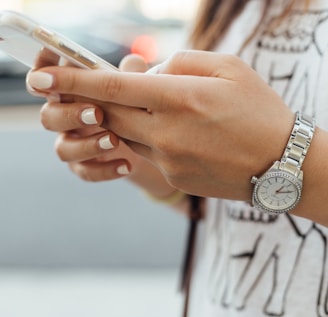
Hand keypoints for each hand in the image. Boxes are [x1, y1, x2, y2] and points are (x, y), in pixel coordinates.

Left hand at [27, 50, 294, 200]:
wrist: (280, 163)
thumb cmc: (259, 110)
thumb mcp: (228, 68)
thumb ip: (181, 62)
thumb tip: (148, 71)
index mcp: (181, 98)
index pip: (113, 87)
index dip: (75, 80)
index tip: (43, 79)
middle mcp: (167, 132)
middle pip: (111, 113)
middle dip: (98, 100)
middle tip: (99, 90)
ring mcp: (168, 159)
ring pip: (126, 134)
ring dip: (129, 118)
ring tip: (159, 109)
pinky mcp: (173, 176)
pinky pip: (147, 153)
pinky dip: (151, 137)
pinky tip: (179, 133)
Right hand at [32, 54, 148, 181]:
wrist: (146, 143)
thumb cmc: (134, 107)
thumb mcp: (136, 89)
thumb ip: (132, 76)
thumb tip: (134, 62)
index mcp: (71, 93)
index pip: (45, 80)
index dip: (43, 73)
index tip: (51, 71)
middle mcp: (66, 117)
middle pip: (49, 116)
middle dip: (70, 114)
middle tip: (97, 113)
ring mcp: (73, 143)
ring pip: (63, 149)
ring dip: (87, 145)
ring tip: (115, 140)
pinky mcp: (85, 165)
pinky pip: (85, 171)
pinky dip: (104, 170)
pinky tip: (126, 165)